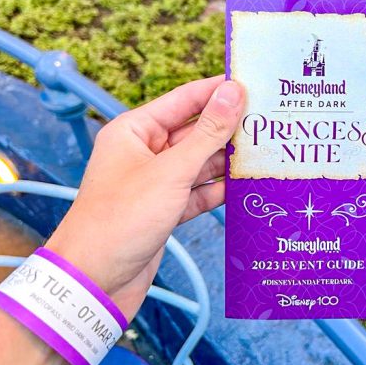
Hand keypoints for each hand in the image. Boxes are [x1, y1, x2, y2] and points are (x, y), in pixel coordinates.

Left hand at [46, 76, 244, 320]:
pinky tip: (246, 186)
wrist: (95, 282)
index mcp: (135, 131)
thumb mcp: (171, 172)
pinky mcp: (166, 209)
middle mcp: (145, 152)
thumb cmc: (121, 219)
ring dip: (228, 161)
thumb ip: (207, 133)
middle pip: (196, 131)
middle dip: (229, 128)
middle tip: (270, 121)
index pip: (185, 99)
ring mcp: (156, 182)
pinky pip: (199, 191)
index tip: (254, 83)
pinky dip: (219, 190)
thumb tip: (232, 92)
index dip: (218, 91)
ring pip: (200, 163)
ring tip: (266, 152)